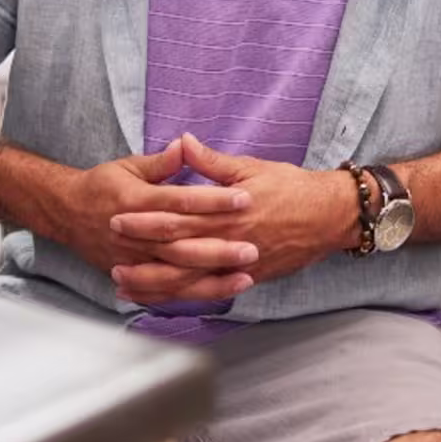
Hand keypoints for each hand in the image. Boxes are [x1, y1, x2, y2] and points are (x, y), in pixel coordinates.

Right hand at [51, 139, 260, 305]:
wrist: (66, 213)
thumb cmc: (101, 186)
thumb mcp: (128, 166)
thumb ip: (161, 162)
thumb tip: (186, 144)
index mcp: (136, 201)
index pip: (181, 201)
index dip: (214, 200)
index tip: (244, 198)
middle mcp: (135, 234)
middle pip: (182, 244)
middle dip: (219, 249)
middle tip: (252, 249)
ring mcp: (132, 260)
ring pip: (176, 274)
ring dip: (211, 279)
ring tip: (244, 277)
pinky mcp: (132, 276)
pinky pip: (164, 292)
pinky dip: (190, 296)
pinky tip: (217, 294)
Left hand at [107, 134, 354, 302]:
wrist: (329, 216)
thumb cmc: (291, 188)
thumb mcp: (250, 167)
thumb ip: (212, 161)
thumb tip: (182, 141)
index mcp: (225, 212)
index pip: (176, 217)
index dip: (144, 219)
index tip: (116, 217)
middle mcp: (228, 242)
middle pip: (176, 254)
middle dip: (141, 258)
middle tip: (110, 261)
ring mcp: (237, 265)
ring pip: (189, 281)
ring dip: (156, 286)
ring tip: (126, 288)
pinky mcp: (248, 278)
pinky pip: (209, 292)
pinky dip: (184, 297)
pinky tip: (164, 300)